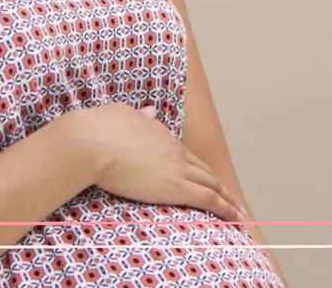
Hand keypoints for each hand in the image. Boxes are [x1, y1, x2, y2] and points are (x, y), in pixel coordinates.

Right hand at [66, 102, 246, 222]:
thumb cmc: (98, 129)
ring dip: (227, 198)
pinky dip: (225, 208)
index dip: (196, 167)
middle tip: (229, 198)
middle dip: (217, 184)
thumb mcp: (121, 115)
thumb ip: (137, 117)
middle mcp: (173, 149)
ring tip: (237, 212)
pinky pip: (209, 199)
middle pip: (203, 169)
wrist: (93, 141)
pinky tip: (234, 217)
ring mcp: (177, 167)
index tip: (202, 177)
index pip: (184, 154)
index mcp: (159, 133)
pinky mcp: (175, 187)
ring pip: (211, 184)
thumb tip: (149, 112)